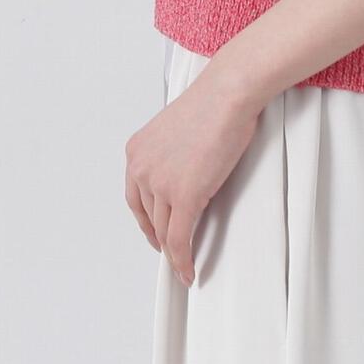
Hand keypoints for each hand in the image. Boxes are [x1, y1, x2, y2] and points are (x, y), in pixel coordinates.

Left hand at [125, 66, 261, 285]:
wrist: (228, 93)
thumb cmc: (213, 102)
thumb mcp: (176, 129)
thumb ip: (170, 155)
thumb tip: (181, 175)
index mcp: (137, 150)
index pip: (134, 197)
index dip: (145, 220)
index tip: (154, 230)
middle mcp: (141, 168)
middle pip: (149, 216)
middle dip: (159, 236)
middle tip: (171, 249)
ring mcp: (161, 184)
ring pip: (164, 231)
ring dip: (173, 252)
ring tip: (183, 263)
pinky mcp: (184, 197)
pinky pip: (179, 240)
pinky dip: (182, 260)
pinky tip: (188, 269)